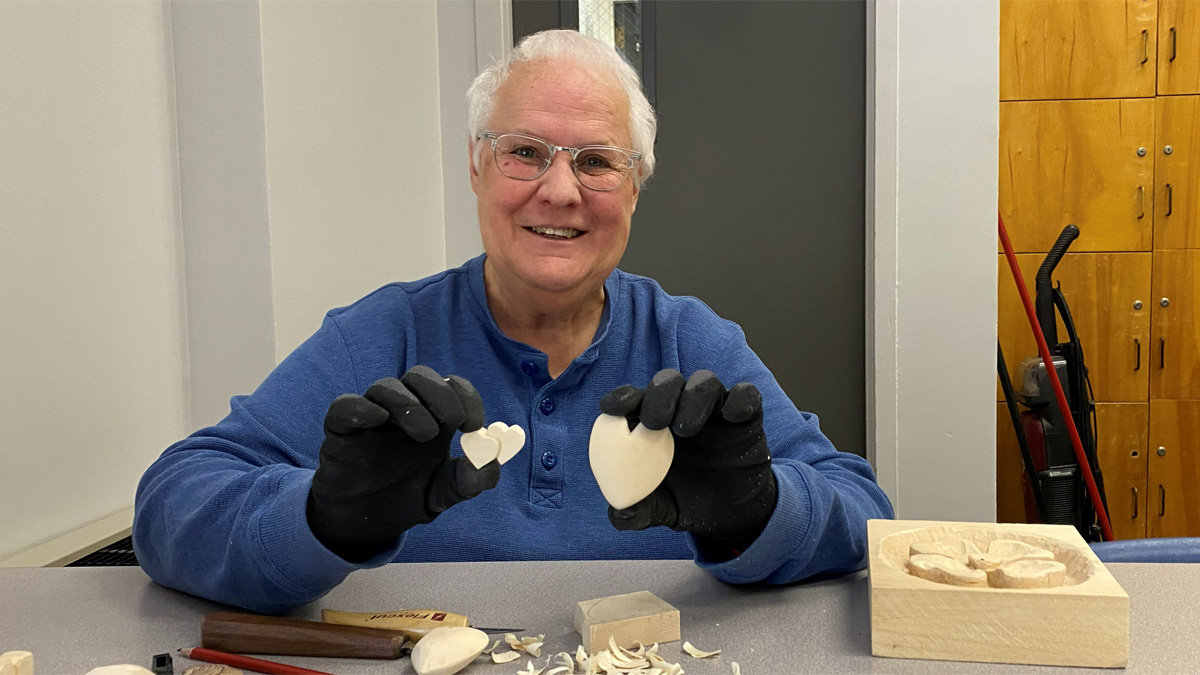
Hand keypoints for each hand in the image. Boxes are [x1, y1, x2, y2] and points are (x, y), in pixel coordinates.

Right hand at [307, 366, 499, 560]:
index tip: (475, 423)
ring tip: (426, 435)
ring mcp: (371, 418)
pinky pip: (345, 406)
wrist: (365, 525)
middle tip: (455, 422)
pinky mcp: (340, 431)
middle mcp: (403, 411)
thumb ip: (471, 481)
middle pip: (419, 376)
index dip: (466, 396)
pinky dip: (361, 407)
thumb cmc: (407, 498)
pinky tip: (378, 420)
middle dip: (441, 393)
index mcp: (433, 418)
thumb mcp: (446, 493)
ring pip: (385, 387)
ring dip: (409, 403)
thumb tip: (491, 464)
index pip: (451, 387)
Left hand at [599, 369, 776, 547]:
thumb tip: (620, 515)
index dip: (622, 398)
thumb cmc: (687, 500)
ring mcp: (715, 409)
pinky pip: (746, 395)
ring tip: (685, 429)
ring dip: (693, 397)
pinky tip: (732, 417)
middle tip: (654, 422)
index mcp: (653, 423)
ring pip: (705, 382)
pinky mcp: (746, 416)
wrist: (731, 514)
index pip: (635, 398)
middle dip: (658, 395)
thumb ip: (639, 512)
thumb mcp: (661, 510)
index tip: (610, 409)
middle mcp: (682, 408)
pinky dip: (740, 399)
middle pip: (668, 381)